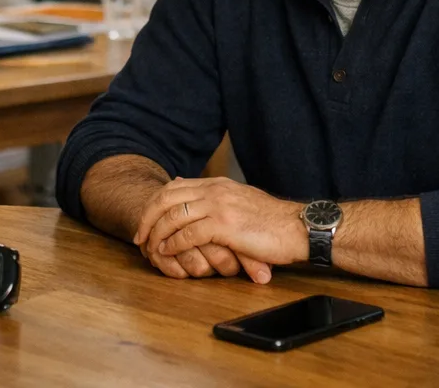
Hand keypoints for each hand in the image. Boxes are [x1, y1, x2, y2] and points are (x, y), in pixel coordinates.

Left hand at [133, 177, 305, 282]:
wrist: (299, 228)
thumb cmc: (272, 222)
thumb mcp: (240, 202)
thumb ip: (218, 199)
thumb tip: (194, 201)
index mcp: (217, 184)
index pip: (173, 188)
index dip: (155, 204)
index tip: (146, 222)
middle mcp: (214, 190)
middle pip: (166, 199)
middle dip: (148, 218)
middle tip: (139, 237)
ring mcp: (219, 206)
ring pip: (173, 216)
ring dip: (157, 234)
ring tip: (151, 249)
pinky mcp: (225, 226)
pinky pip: (188, 234)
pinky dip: (174, 244)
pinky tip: (169, 253)